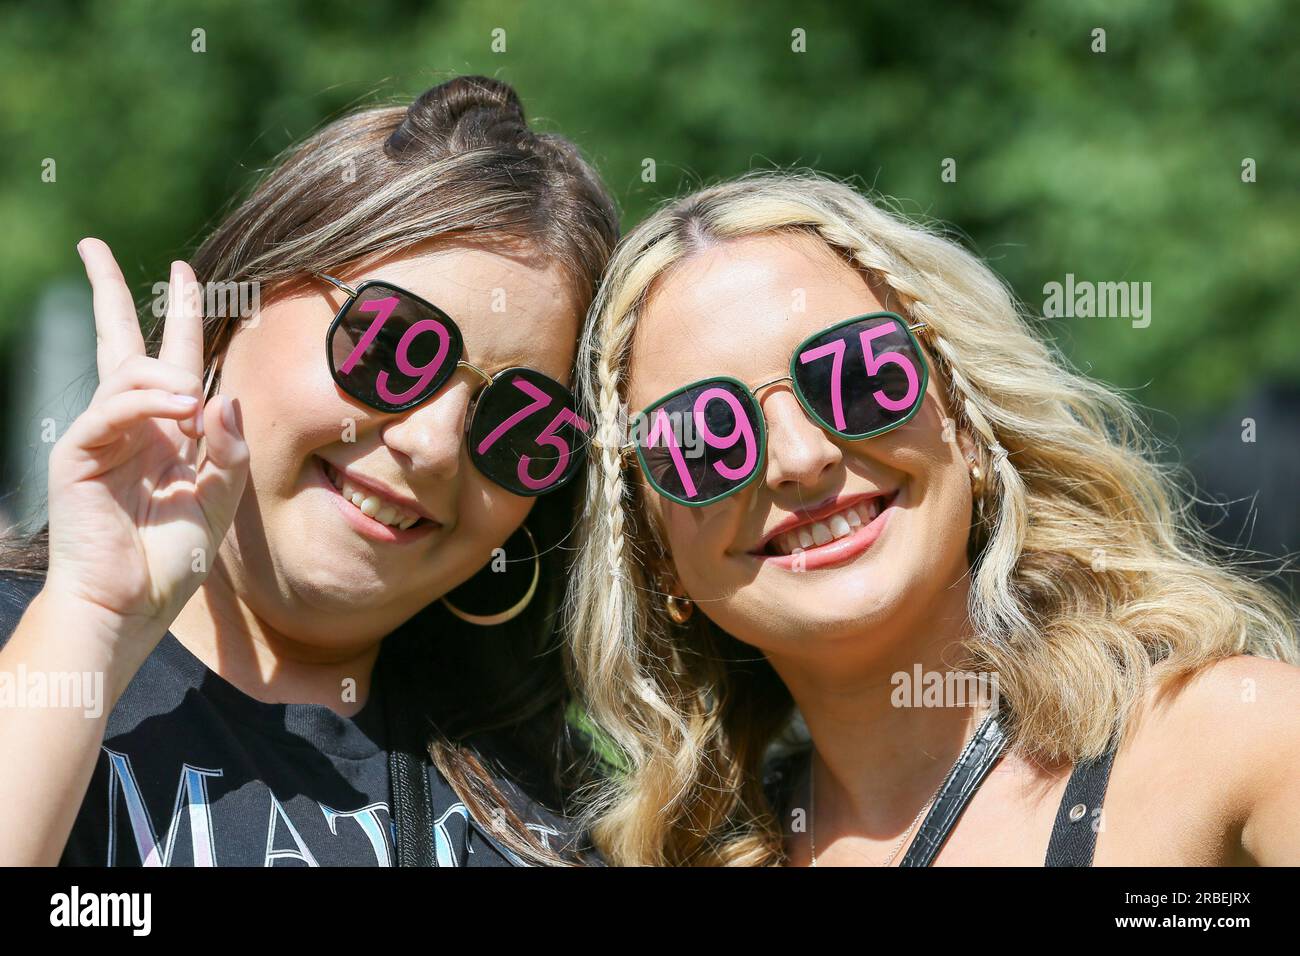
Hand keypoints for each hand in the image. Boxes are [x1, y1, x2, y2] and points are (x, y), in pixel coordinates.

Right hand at [42, 238, 248, 648]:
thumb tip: (223, 393)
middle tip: (95, 247)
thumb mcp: (219, 500)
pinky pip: (114, 406)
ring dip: (165, 375)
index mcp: (165, 433)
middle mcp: (132, 426)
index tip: (185, 273)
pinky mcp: (78, 452)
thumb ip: (229, 449)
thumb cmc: (171, 559)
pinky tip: (180, 410)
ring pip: (126, 370)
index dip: (179, 317)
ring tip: (193, 408)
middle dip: (110, 292)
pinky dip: (148, 401)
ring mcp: (101, 436)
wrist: (130, 605)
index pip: (170, 361)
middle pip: (120, 343)